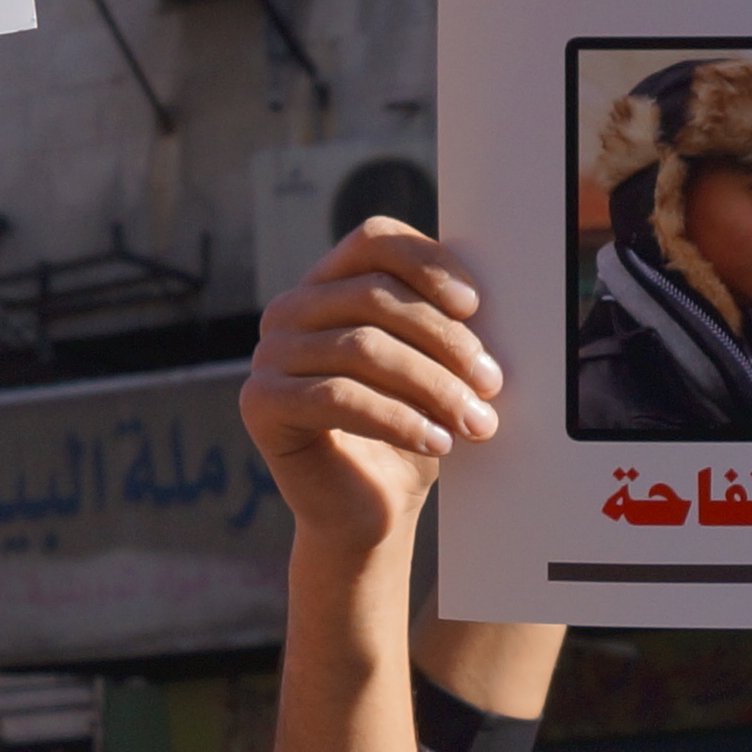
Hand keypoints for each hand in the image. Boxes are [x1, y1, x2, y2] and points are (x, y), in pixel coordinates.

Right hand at [239, 221, 500, 556]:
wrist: (371, 511)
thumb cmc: (408, 430)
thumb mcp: (434, 366)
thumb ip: (444, 323)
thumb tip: (481, 301)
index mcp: (329, 284)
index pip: (374, 240)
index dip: (426, 263)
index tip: (474, 306)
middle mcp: (290, 309)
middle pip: (374, 296)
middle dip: (445, 342)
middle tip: (491, 384)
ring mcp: (269, 354)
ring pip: (362, 348)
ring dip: (432, 386)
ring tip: (475, 422)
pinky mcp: (261, 403)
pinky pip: (337, 396)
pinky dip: (398, 419)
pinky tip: (437, 442)